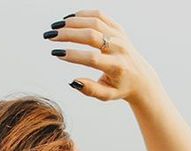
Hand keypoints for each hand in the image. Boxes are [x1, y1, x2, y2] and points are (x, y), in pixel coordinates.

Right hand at [43, 9, 160, 103]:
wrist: (140, 77)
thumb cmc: (120, 87)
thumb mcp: (106, 95)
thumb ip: (90, 90)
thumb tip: (73, 81)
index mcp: (116, 66)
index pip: (92, 58)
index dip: (73, 55)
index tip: (56, 53)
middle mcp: (119, 48)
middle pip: (91, 36)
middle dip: (68, 35)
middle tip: (50, 37)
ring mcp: (119, 36)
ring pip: (94, 22)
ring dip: (72, 23)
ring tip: (56, 28)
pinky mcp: (118, 28)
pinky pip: (99, 16)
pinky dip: (82, 15)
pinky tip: (68, 20)